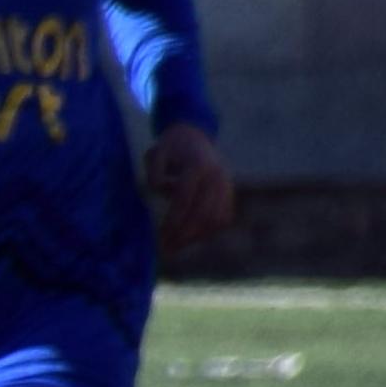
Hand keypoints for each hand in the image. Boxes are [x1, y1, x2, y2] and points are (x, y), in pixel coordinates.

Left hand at [145, 121, 237, 254]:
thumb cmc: (170, 147)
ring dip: (196, 236)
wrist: (195, 136)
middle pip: (203, 213)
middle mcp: (217, 176)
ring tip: (175, 247)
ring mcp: (227, 184)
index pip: (185, 198)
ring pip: (217, 219)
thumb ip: (155, 171)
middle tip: (165, 250)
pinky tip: (190, 239)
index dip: (173, 220)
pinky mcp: (230, 192)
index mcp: (198, 165)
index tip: (161, 237)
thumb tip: (162, 190)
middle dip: (184, 234)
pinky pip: (223, 217)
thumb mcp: (156, 152)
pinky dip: (209, 231)